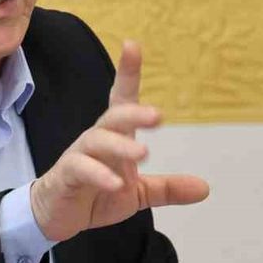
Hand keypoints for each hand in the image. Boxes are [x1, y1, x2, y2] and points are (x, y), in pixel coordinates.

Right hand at [30, 40, 209, 242]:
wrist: (57, 216)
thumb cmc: (95, 193)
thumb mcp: (137, 194)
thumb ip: (167, 188)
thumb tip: (204, 188)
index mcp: (115, 138)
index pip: (122, 100)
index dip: (127, 73)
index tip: (132, 46)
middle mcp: (97, 140)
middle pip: (113, 117)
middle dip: (134, 112)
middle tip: (158, 116)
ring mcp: (79, 156)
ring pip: (96, 140)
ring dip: (119, 145)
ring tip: (142, 154)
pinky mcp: (65, 176)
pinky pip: (79, 168)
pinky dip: (98, 174)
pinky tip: (115, 184)